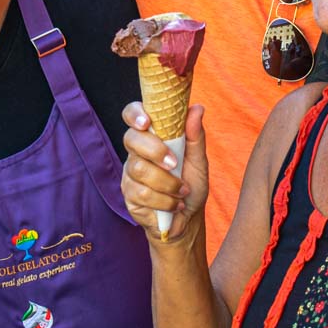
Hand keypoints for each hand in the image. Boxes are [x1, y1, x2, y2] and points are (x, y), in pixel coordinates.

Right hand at [120, 103, 207, 246]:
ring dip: (166, 183)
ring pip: (139, 169)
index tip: (146, 122)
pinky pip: (141, 193)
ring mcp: (130, 172)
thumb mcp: (199, 160)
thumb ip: (195, 135)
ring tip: (182, 191)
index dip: (135, 114)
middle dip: (155, 151)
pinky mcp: (128, 194)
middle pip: (131, 140)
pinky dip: (164, 200)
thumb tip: (197, 108)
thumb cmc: (192, 184)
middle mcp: (137, 151)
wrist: (188, 218)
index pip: (133, 115)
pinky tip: (174, 204)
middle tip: (174, 164)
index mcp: (152, 136)